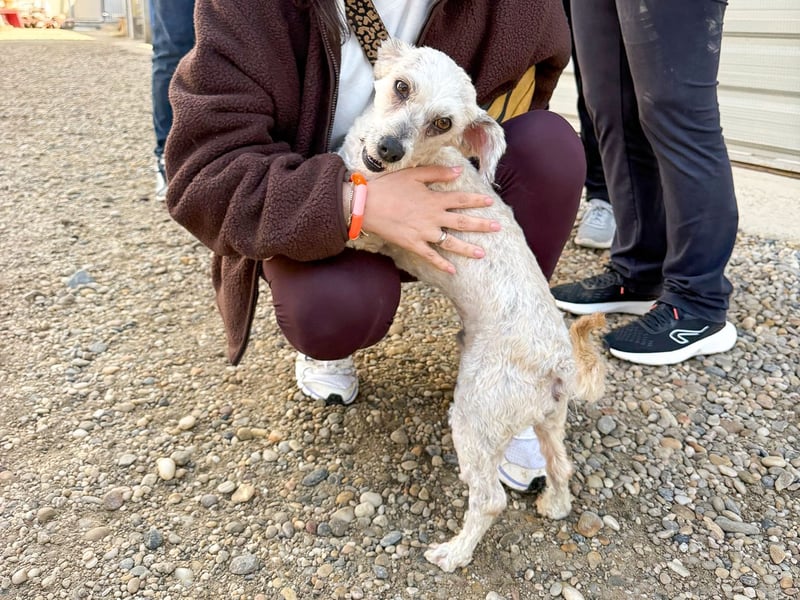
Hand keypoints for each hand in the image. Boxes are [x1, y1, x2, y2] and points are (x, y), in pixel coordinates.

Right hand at [361, 165, 499, 273]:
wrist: (367, 204)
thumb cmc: (389, 186)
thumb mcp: (414, 174)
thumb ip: (437, 173)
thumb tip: (458, 170)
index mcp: (434, 199)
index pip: (462, 200)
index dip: (477, 201)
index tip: (490, 202)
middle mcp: (433, 218)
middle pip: (462, 222)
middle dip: (481, 225)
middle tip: (497, 228)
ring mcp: (424, 233)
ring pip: (450, 242)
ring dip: (467, 249)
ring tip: (482, 254)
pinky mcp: (413, 244)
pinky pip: (431, 257)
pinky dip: (442, 264)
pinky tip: (453, 270)